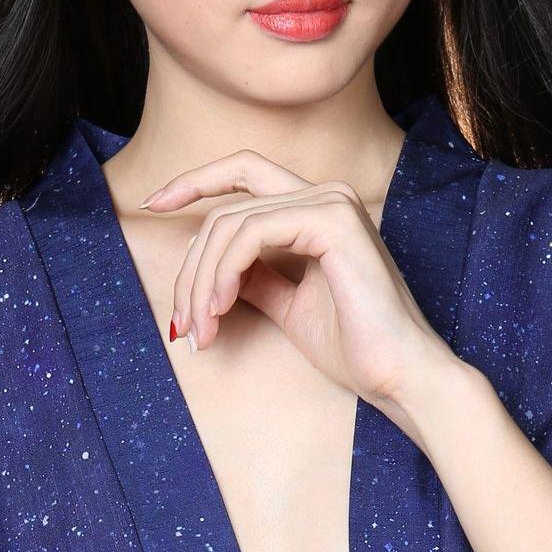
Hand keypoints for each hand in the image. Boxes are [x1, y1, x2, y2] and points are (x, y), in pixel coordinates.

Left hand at [140, 148, 452, 407]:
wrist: (399, 376)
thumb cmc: (353, 348)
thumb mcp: (288, 305)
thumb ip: (253, 278)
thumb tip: (209, 270)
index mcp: (318, 208)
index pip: (243, 174)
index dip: (194, 181)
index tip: (153, 204)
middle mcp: (326, 194)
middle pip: (226, 208)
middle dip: (190, 268)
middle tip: (180, 324)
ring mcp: (331, 203)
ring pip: (230, 224)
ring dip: (201, 282)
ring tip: (199, 330)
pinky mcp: (332, 221)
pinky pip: (250, 234)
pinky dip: (223, 273)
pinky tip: (221, 310)